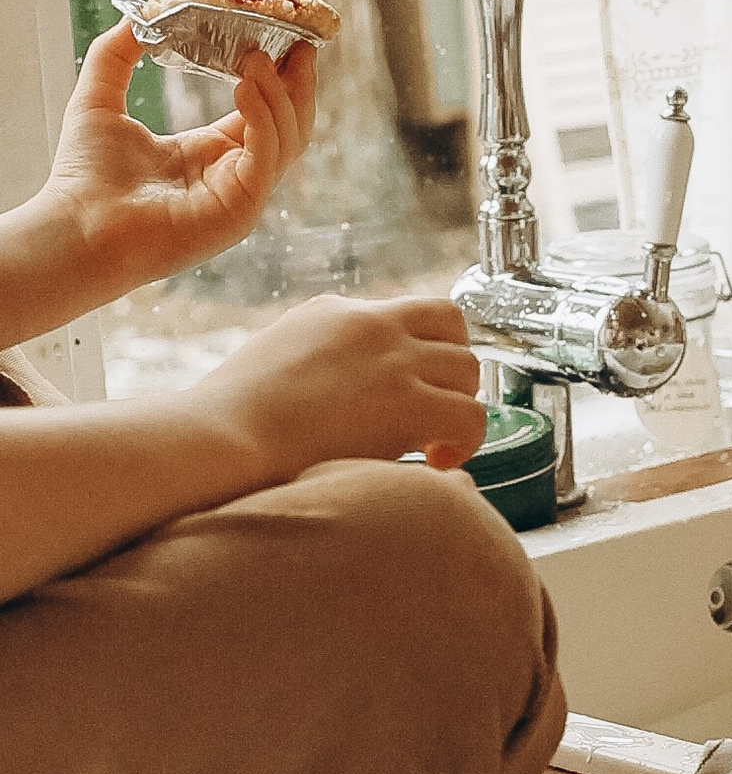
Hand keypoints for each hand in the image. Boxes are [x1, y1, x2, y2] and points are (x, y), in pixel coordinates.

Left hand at [36, 23, 318, 297]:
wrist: (75, 228)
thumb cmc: (84, 177)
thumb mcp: (98, 102)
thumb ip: (116, 56)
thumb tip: (135, 14)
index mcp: (213, 155)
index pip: (264, 111)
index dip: (278, 75)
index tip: (284, 36)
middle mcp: (236, 176)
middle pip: (291, 123)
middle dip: (297, 81)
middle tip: (298, 41)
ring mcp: (244, 196)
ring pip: (289, 137)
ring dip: (279, 93)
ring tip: (256, 57)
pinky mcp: (242, 209)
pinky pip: (268, 155)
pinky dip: (263, 117)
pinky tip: (245, 86)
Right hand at [189, 296, 486, 485]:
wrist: (217, 441)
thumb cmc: (226, 423)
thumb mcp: (270, 362)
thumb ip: (313, 360)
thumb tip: (335, 391)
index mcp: (333, 312)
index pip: (402, 313)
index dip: (419, 350)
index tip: (408, 388)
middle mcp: (371, 323)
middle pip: (450, 322)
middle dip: (451, 365)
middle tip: (434, 409)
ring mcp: (393, 359)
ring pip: (468, 368)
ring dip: (458, 404)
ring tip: (433, 442)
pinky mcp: (409, 402)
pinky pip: (471, 416)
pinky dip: (467, 441)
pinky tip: (439, 462)